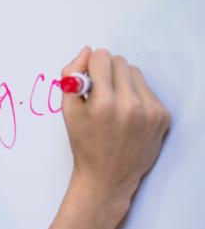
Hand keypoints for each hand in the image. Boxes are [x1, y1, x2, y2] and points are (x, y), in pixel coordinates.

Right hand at [61, 46, 170, 201]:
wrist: (107, 177)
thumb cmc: (84, 144)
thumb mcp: (67, 110)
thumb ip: (70, 76)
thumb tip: (87, 51)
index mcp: (102, 104)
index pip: (101, 58)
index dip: (90, 65)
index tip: (87, 78)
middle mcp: (129, 105)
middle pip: (119, 61)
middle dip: (106, 71)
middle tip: (99, 91)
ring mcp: (149, 111)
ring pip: (134, 72)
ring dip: (122, 81)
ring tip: (113, 103)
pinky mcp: (162, 116)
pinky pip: (147, 90)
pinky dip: (135, 96)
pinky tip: (126, 114)